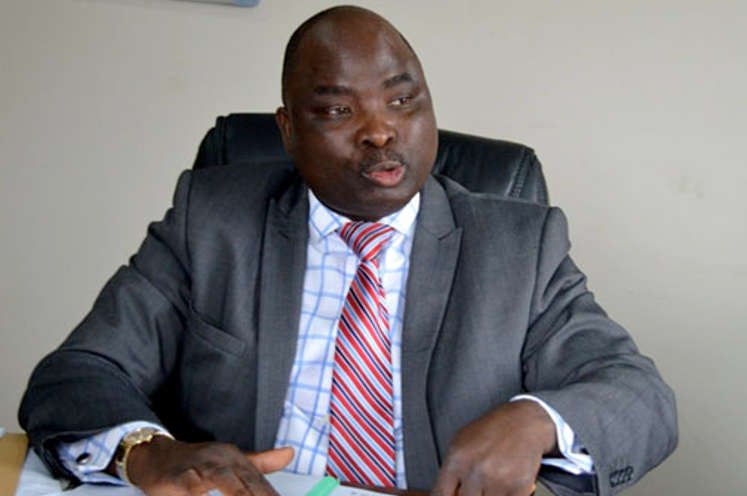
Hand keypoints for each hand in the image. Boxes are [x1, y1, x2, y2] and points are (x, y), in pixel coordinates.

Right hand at [125, 436, 293, 494]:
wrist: (155, 454)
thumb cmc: (197, 461)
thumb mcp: (230, 460)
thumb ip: (260, 462)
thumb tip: (290, 453)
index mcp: (234, 458)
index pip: (258, 481)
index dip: (270, 495)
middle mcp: (219, 460)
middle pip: (243, 482)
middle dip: (258, 495)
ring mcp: (198, 468)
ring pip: (221, 482)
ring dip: (237, 493)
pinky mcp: (176, 479)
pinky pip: (190, 490)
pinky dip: (198, 495)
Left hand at [431, 400, 556, 495]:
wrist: (523, 422)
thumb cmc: (490, 431)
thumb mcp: (460, 443)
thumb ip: (450, 471)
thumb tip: (444, 494)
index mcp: (457, 459)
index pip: (440, 495)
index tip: (453, 495)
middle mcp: (476, 470)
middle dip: (470, 494)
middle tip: (476, 485)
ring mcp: (498, 480)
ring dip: (488, 495)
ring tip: (492, 480)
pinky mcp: (520, 487)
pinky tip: (504, 485)